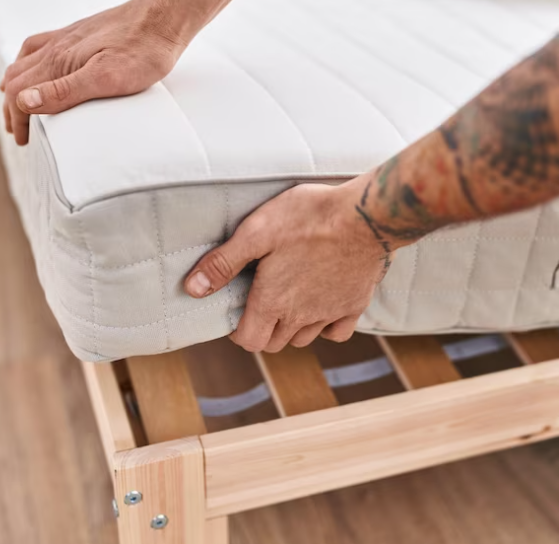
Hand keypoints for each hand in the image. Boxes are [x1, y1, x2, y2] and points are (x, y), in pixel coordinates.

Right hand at [0, 0, 191, 145]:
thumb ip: (64, 91)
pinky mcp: (81, 32)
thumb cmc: (143, 51)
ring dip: (16, 83)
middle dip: (12, 106)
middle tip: (18, 131)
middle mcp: (56, 46)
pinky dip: (28, 61)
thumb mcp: (106, 79)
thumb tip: (23, 101)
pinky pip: (41, 45)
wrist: (164, 16)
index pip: (19, 93)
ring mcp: (67, 36)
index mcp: (58, 61)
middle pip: (16, 77)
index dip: (17, 119)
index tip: (24, 140)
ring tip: (18, 102)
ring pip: (25, 60)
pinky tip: (39, 65)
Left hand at [183, 179, 390, 352]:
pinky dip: (325, 326)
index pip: (249, 341)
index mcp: (273, 302)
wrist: (366, 215)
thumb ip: (223, 263)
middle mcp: (301, 317)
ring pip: (303, 338)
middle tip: (259, 301)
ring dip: (290, 327)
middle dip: (261, 328)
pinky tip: (321, 305)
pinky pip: (336, 332)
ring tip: (287, 300)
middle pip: (274, 343)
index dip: (238, 331)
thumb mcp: (256, 232)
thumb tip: (192, 289)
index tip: (237, 312)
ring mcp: (330, 313)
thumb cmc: (308, 217)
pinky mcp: (355, 305)